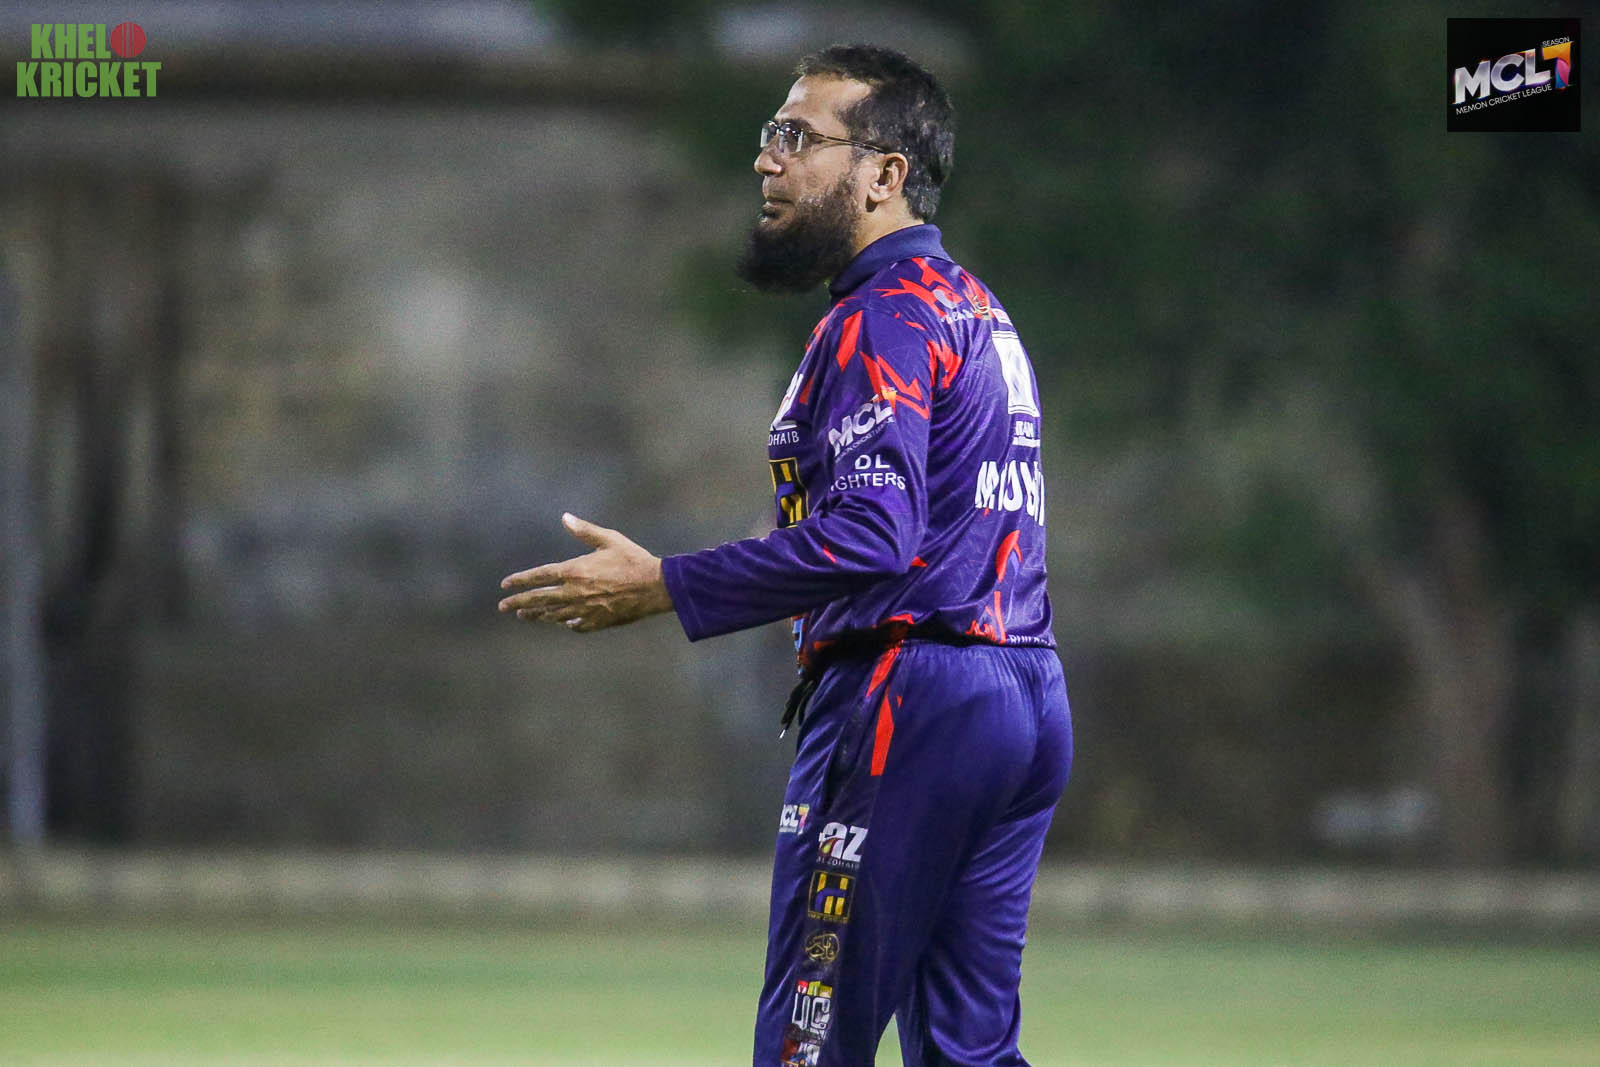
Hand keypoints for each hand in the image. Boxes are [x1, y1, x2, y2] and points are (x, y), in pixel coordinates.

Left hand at [498, 513, 673, 632]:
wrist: (656, 587)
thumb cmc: (633, 560)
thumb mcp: (609, 539)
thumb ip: (584, 530)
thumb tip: (565, 517)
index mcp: (574, 571)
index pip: (539, 577)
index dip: (520, 580)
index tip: (505, 585)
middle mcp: (574, 593)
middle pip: (539, 599)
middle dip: (519, 602)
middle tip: (503, 607)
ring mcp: (585, 609)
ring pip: (554, 615)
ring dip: (538, 615)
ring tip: (525, 616)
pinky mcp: (598, 621)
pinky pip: (576, 625)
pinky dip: (567, 623)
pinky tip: (564, 623)